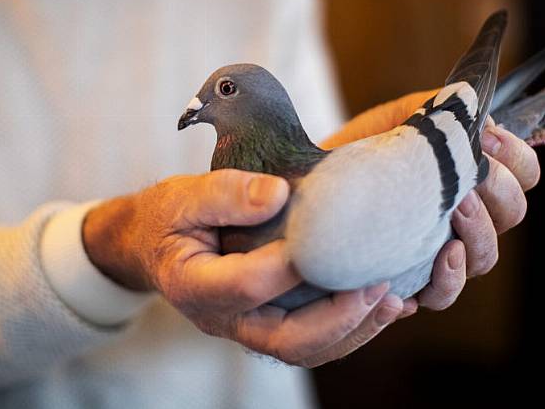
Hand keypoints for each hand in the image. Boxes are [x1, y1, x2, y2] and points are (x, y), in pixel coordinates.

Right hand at [82, 169, 403, 366]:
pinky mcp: (265, 324)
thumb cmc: (169, 216)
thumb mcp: (184, 195)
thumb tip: (279, 195)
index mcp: (193, 285)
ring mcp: (244, 328)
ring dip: (351, 330)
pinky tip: (377, 304)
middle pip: (285, 339)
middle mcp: (220, 318)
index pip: (245, 285)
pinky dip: (347, 329)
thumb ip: (225, 194)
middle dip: (337, 317)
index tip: (329, 238)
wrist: (153, 244)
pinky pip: (309, 342)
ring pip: (303, 350)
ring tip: (390, 301)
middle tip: (377, 285)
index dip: (287, 267)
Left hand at [319, 88, 540, 317]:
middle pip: (513, 213)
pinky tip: (434, 260)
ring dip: (477, 233)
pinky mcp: (409, 279)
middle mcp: (464, 216)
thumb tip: (474, 114)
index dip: (516, 158)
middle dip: (498, 192)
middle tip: (467, 179)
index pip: (523, 172)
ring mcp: (440, 250)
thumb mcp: (395, 119)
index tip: (487, 140)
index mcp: (469, 176)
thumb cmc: (356, 150)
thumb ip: (435, 112)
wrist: (310, 184)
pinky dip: (444, 282)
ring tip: (451, 210)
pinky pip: (442, 294)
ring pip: (484, 257)